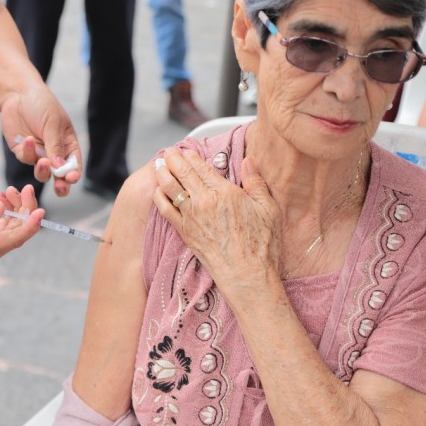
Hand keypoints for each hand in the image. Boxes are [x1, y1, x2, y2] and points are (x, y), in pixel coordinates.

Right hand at [0, 184, 42, 263]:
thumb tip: (1, 207)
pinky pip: (8, 222)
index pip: (16, 238)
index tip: (40, 210)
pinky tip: (3, 197)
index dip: (31, 225)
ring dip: (17, 206)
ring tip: (8, 190)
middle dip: (25, 208)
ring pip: (16, 224)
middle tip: (26, 188)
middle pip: (20, 229)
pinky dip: (9, 209)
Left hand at [1, 85, 81, 197]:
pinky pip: (26, 159)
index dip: (74, 174)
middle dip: (61, 184)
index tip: (71, 178)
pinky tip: (28, 139)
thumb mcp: (53, 123)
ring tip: (43, 162)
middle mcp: (54, 152)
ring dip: (43, 170)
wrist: (18, 94)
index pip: (74, 164)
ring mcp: (38, 153)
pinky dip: (28, 152)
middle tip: (60, 188)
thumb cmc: (41, 104)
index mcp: (68, 144)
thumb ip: (55, 146)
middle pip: (59, 176)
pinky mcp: (22, 152)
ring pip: (42, 173)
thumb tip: (60, 168)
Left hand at [152, 148, 281, 289]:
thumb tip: (249, 161)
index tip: (186, 149)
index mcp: (225, 192)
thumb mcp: (268, 208)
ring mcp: (191, 217)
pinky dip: (159, 197)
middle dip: (173, 159)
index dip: (191, 156)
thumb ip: (256, 182)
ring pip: (170, 188)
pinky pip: (166, 210)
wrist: (246, 275)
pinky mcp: (184, 232)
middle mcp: (204, 201)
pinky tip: (157, 191)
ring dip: (162, 173)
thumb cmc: (262, 245)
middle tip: (168, 152)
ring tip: (158, 165)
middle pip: (183, 173)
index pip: (202, 167)